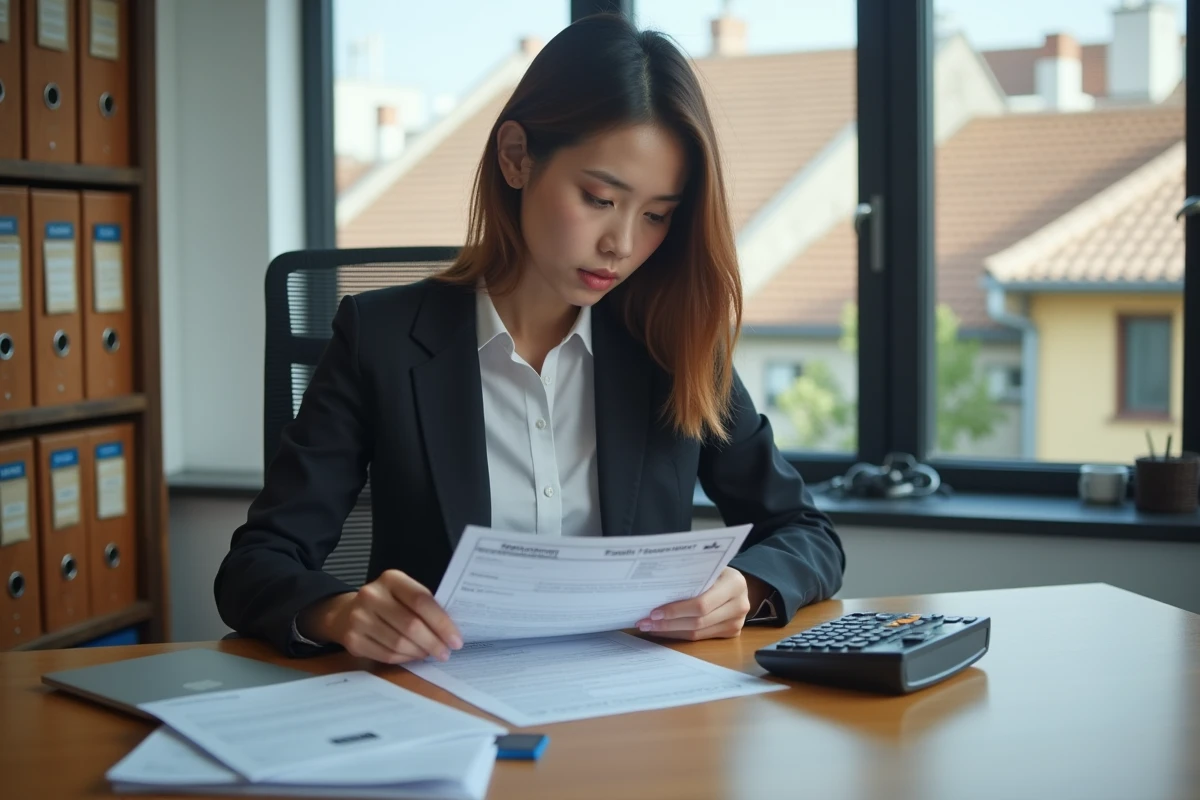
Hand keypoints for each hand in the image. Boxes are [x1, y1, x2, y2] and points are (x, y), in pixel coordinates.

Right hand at [299, 570, 462, 664]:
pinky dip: (405, 658)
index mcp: (391, 579)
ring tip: (431, 654)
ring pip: (399, 643)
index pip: (421, 601)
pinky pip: (386, 655)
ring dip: (420, 652)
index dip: (442, 623)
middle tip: (446, 653)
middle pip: (411, 625)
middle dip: (433, 642)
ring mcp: (359, 618)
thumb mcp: (404, 593)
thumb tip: (452, 631)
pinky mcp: (352, 640)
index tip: (456, 639)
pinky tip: (414, 656)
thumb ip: (425, 605)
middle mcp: (371, 595)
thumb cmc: (387, 602)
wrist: (346, 612)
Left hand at [635, 567, 752, 640]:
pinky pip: (700, 638)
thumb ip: (691, 576)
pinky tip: (664, 630)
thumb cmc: (718, 572)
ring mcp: (737, 622)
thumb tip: (655, 588)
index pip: (701, 604)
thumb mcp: (709, 567)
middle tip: (645, 623)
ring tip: (650, 627)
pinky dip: (679, 634)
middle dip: (668, 623)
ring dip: (670, 631)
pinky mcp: (731, 633)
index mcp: (734, 584)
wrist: (739, 584)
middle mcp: (739, 605)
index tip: (653, 612)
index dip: (676, 610)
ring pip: (697, 633)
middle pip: (698, 621)